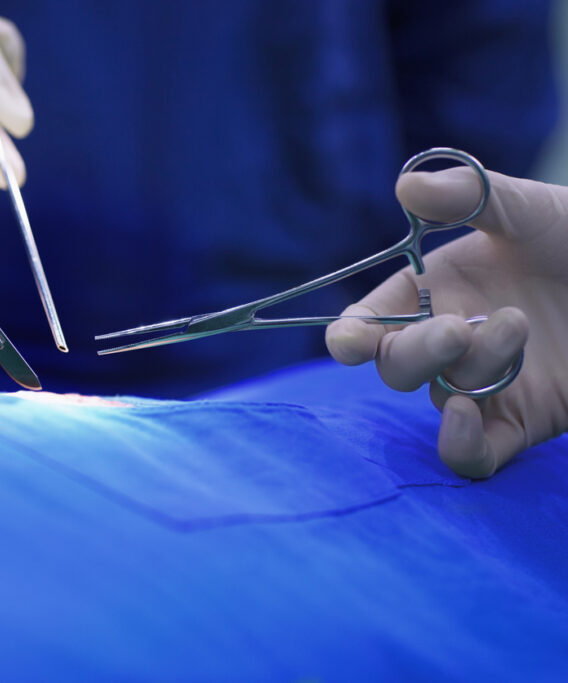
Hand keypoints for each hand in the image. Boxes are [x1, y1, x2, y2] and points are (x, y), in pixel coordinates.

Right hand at [325, 167, 567, 477]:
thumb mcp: (529, 208)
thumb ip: (470, 196)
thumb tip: (406, 186)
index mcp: (429, 294)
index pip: (367, 324)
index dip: (350, 336)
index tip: (351, 341)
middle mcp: (446, 344)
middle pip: (396, 367)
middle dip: (417, 350)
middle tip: (459, 328)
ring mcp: (480, 386)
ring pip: (441, 396)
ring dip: (471, 368)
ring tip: (520, 326)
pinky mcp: (519, 424)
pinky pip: (472, 457)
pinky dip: (458, 446)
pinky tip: (464, 417)